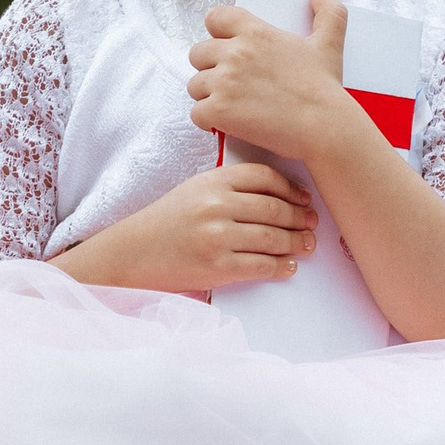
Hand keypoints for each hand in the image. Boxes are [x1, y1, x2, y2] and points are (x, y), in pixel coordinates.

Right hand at [52, 162, 318, 293]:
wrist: (132, 253)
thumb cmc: (166, 221)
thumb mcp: (195, 189)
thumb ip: (230, 186)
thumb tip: (278, 197)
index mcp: (212, 180)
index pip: (265, 177)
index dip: (291, 188)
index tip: (304, 198)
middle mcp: (216, 205)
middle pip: (275, 208)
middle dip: (300, 217)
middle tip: (312, 223)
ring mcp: (217, 237)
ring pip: (273, 238)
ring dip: (296, 243)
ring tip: (307, 245)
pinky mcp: (217, 267)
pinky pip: (261, 266)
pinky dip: (281, 267)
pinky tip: (289, 266)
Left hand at [186, 0, 362, 162]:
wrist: (324, 126)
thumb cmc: (324, 89)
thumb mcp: (329, 45)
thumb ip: (328, 13)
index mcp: (255, 32)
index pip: (215, 18)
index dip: (217, 33)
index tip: (226, 48)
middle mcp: (234, 53)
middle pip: (198, 54)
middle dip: (210, 68)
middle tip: (229, 84)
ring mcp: (223, 82)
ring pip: (194, 85)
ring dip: (208, 96)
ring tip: (229, 106)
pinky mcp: (218, 110)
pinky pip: (197, 113)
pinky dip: (208, 121)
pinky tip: (223, 124)